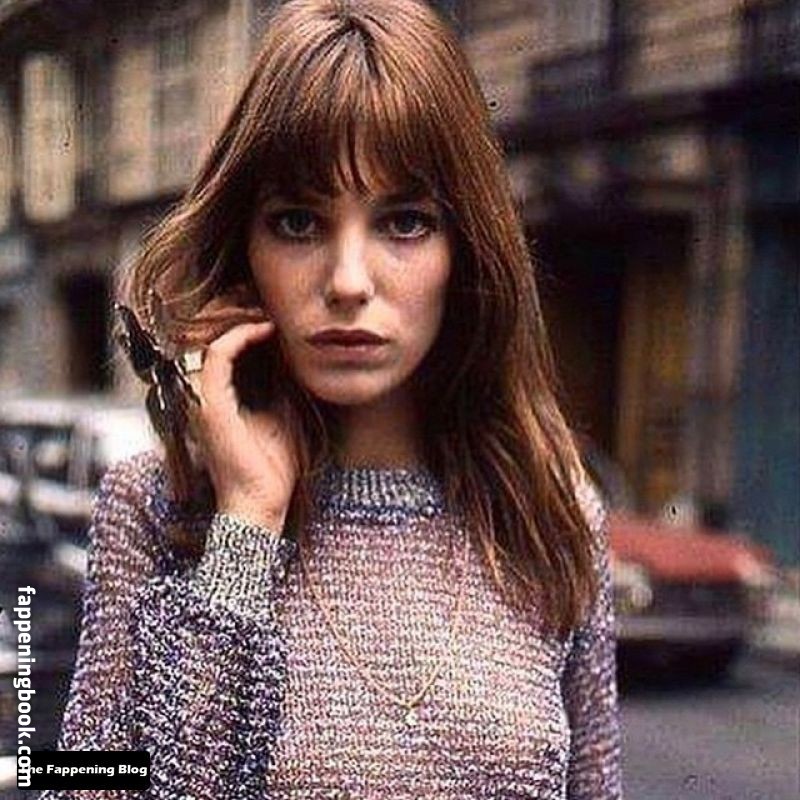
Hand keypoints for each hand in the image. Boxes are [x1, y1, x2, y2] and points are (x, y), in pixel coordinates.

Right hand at [183, 288, 298, 534]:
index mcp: (218, 396)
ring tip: (267, 307)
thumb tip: (290, 350)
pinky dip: (240, 335)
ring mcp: (202, 398)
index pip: (222, 344)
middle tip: (264, 295)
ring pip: (209, 338)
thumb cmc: (273, 465)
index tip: (272, 309)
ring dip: (237, 317)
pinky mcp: (209, 403)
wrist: (263, 502)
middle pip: (209, 334)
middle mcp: (204, 393)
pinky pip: (217, 355)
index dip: (242, 321)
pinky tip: (267, 328)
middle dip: (235, 310)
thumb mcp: (282, 412)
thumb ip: (278, 382)